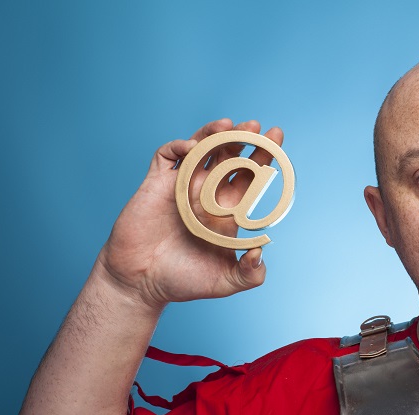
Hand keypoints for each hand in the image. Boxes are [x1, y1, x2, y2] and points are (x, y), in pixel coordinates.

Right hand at [97, 118, 282, 309]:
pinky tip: (193, 147)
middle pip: (230, 156)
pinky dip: (180, 146)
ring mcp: (182, 187)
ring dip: (215, 134)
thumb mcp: (226, 283)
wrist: (141, 284)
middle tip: (257, 126)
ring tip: (230, 125)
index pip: (251, 176)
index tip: (278, 141)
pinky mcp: (156, 185)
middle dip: (245, 139)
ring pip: (202, 150)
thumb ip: (250, 274)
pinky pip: (168, 156)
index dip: (264, 157)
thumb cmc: (183, 282)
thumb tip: (261, 252)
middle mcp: (207, 194)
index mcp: (227, 211)